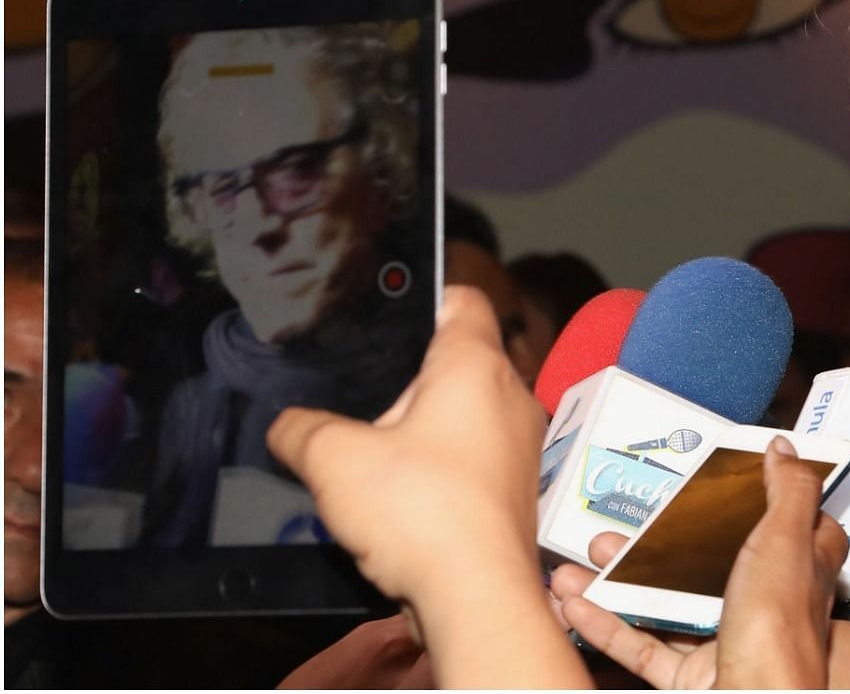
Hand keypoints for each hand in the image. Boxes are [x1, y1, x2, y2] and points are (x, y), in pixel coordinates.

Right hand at [269, 286, 587, 688]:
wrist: (476, 594)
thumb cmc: (420, 512)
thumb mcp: (334, 461)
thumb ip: (301, 431)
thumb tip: (285, 426)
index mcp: (475, 365)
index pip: (461, 301)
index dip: (426, 298)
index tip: (391, 314)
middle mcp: (510, 396)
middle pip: (459, 361)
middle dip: (410, 380)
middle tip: (363, 399)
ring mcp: (520, 445)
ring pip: (467, 414)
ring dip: (425, 429)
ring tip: (377, 453)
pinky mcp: (515, 488)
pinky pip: (475, 458)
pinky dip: (442, 467)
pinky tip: (404, 494)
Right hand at [551, 437, 849, 688]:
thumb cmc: (778, 634)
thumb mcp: (788, 541)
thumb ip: (787, 491)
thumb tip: (785, 448)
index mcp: (799, 570)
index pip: (796, 526)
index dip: (770, 498)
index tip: (734, 475)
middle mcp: (765, 606)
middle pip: (710, 562)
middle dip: (660, 541)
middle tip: (623, 522)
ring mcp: (726, 642)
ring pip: (668, 603)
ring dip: (620, 581)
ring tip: (585, 558)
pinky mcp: (693, 677)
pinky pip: (644, 647)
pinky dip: (608, 625)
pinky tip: (576, 604)